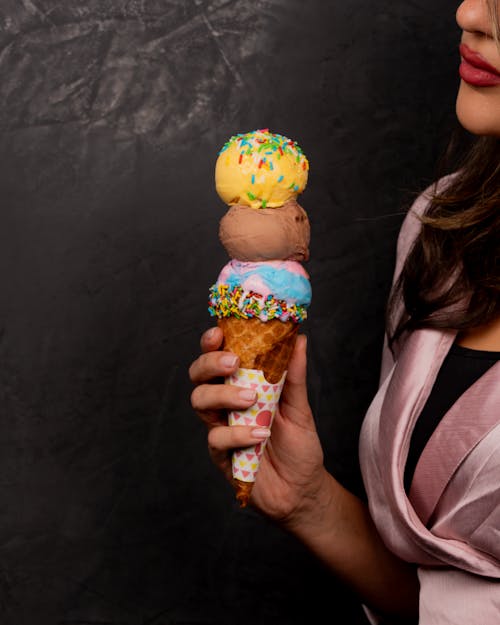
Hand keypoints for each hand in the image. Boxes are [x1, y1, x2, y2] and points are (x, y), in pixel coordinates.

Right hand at [189, 326, 325, 522]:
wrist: (303, 489)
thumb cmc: (298, 446)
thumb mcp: (299, 406)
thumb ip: (294, 375)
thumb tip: (298, 339)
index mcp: (241, 386)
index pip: (217, 358)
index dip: (211, 343)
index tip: (219, 332)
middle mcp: (225, 404)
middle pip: (199, 376)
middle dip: (210, 364)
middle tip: (233, 363)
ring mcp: (220, 427)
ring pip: (200, 401)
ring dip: (223, 395)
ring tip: (252, 399)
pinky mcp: (220, 455)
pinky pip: (216, 437)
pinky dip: (238, 433)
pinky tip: (260, 434)